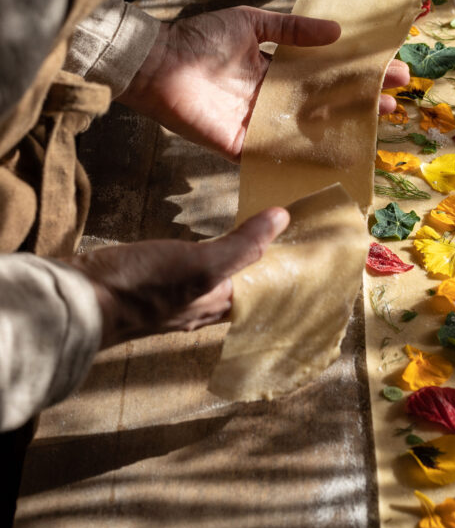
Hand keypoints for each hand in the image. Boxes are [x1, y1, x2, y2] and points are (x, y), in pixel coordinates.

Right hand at [66, 208, 289, 345]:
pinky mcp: (146, 287)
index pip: (261, 294)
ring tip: (245, 244)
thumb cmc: (143, 286)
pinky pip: (182, 275)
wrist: (81, 298)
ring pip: (210, 284)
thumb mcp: (202, 263)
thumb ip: (242, 245)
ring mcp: (170, 300)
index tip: (300, 250)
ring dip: (228, 265)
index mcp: (217, 307)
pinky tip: (193, 251)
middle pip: (237, 290)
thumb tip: (282, 218)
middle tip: (277, 241)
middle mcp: (197, 309)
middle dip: (256, 270)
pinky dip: (196, 261)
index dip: (280, 274)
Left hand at [118, 6, 409, 159]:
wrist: (156, 63)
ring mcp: (259, 124)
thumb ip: (291, 29)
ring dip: (344, 128)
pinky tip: (337, 155)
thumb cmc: (197, 39)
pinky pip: (278, 154)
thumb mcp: (251, 23)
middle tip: (393, 100)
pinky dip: (307, 156)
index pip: (323, 73)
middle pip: (324, 104)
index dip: (355, 71)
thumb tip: (336, 31)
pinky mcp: (242, 146)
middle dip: (359, 101)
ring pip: (310, 130)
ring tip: (377, 121)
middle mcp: (271, 99)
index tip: (387, 68)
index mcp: (273, 70)